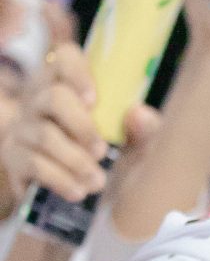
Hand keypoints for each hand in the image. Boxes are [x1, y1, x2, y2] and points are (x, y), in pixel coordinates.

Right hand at [0, 39, 154, 206]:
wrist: (82, 203)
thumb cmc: (108, 162)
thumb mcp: (134, 147)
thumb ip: (145, 130)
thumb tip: (140, 114)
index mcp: (69, 85)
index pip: (65, 57)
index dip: (78, 72)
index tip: (94, 100)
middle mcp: (40, 99)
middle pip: (54, 98)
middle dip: (82, 126)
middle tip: (102, 152)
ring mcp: (23, 127)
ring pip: (44, 135)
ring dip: (75, 160)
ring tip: (97, 182)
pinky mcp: (13, 157)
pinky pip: (32, 163)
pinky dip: (59, 179)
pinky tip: (77, 192)